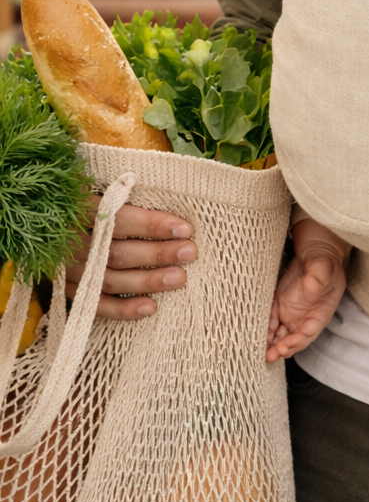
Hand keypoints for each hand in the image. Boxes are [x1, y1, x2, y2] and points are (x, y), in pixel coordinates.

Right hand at [65, 196, 196, 319]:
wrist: (47, 227)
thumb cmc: (90, 207)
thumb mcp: (101, 192)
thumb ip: (131, 196)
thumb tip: (174, 203)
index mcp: (81, 210)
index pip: (121, 218)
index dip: (153, 225)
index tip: (185, 229)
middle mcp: (73, 242)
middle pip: (117, 252)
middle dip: (157, 254)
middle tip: (189, 253)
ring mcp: (69, 269)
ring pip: (109, 279)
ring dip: (147, 281)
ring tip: (179, 278)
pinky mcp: (69, 290)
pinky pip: (96, 305)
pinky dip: (123, 310)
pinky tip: (150, 307)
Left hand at [266, 218, 348, 362]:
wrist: (313, 250)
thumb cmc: (324, 260)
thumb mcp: (324, 266)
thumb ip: (318, 277)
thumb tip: (310, 286)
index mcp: (320, 313)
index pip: (307, 334)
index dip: (296, 342)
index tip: (285, 346)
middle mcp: (305, 317)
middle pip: (292, 339)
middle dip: (281, 349)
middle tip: (269, 355)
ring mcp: (291, 312)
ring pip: (280, 334)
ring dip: (271, 344)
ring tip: (260, 351)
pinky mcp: (279, 305)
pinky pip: (270, 321)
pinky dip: (264, 330)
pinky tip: (255, 334)